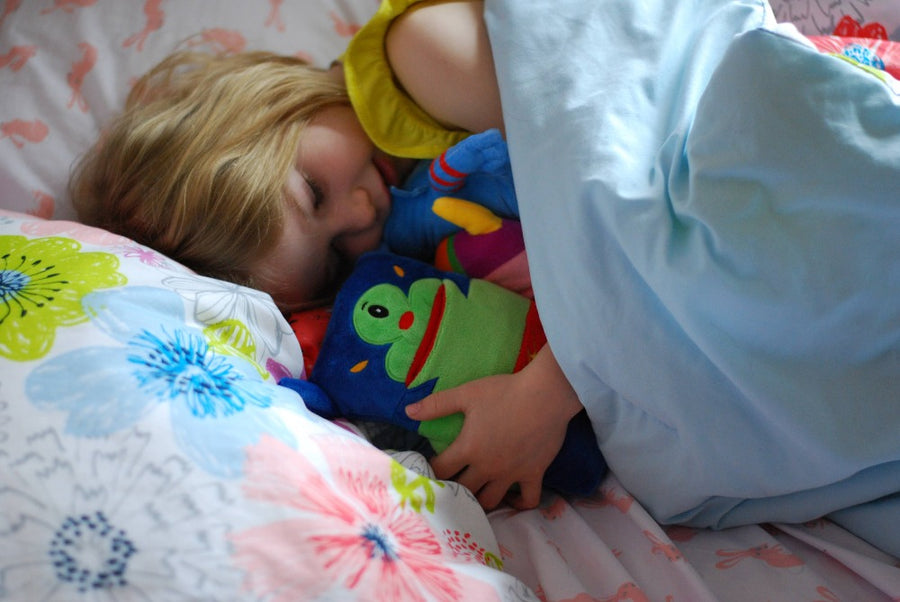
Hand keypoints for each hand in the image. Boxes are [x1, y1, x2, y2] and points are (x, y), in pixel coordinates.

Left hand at [405, 345, 582, 509]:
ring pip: (490, 501)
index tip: (430, 469)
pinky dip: (518, 504)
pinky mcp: (533, 474)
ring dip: (479, 501)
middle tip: (449, 486)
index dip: (432, 471)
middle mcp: (487, 467)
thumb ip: (436, 404)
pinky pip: (527, 500)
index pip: (441, 470)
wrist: (546, 395)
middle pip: (463, 490)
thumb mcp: (466, 394)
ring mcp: (511, 474)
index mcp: (468, 448)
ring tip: (474, 496)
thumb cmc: (505, 392)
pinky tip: (511, 499)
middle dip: (453, 489)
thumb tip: (408, 412)